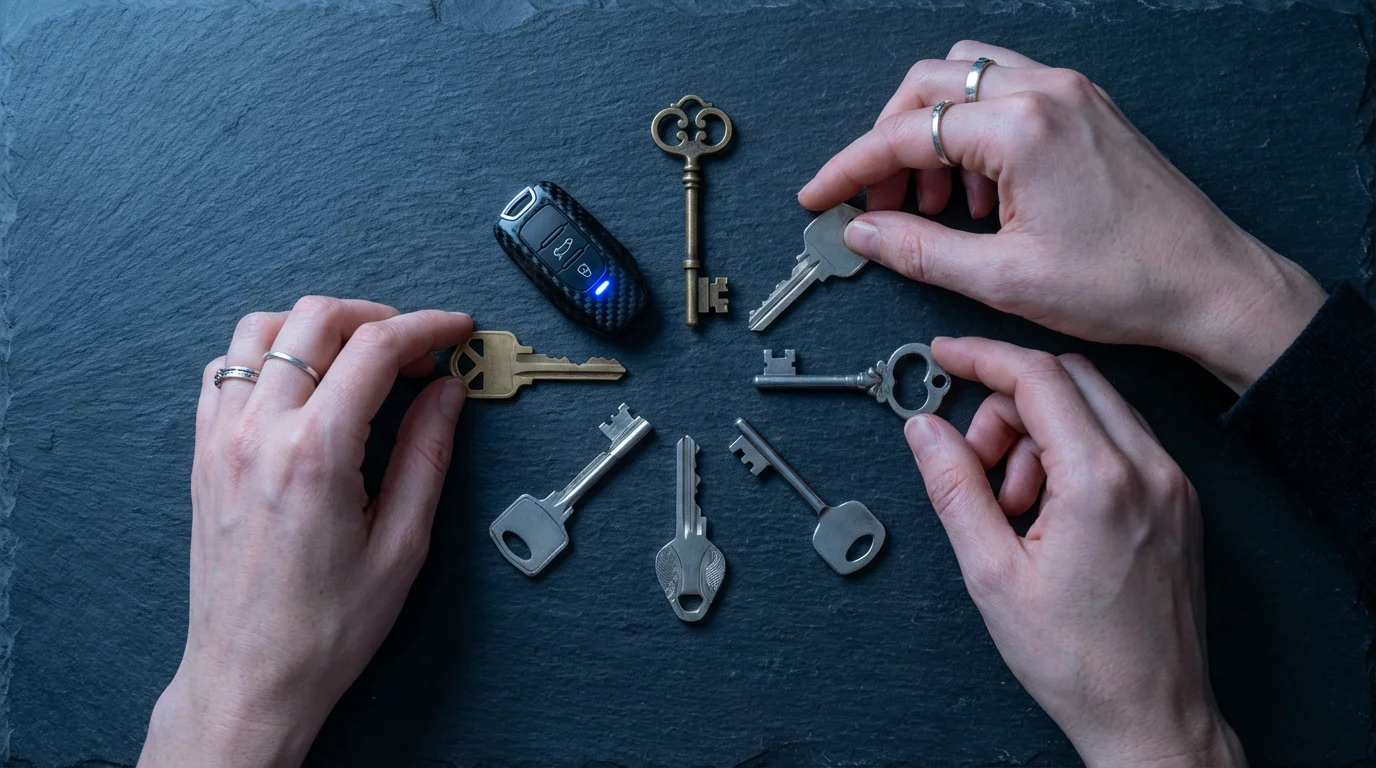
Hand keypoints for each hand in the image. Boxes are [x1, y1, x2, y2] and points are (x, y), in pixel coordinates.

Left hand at [138, 297, 472, 766]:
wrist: (249, 676)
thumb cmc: (325, 628)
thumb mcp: (402, 545)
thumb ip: (426, 455)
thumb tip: (446, 393)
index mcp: (314, 454)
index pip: (374, 349)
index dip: (426, 327)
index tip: (455, 330)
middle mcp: (258, 433)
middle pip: (314, 319)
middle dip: (377, 317)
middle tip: (416, 349)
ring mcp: (221, 439)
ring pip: (261, 330)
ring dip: (318, 327)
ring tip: (360, 357)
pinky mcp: (204, 454)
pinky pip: (226, 369)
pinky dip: (270, 355)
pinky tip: (305, 384)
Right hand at [799, 41, 1325, 392]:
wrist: (1210, 284)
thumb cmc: (1127, 283)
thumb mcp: (1003, 280)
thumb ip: (919, 250)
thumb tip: (863, 232)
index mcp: (1022, 128)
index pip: (903, 132)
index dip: (848, 168)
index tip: (820, 197)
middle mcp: (1046, 92)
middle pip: (927, 85)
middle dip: (888, 142)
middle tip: (877, 203)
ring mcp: (1072, 94)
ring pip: (966, 79)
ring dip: (932, 133)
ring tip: (933, 204)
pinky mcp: (1088, 108)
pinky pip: (1008, 94)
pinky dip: (974, 132)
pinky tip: (982, 195)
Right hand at [906, 337, 1243, 765]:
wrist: (1151, 713)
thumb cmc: (1079, 661)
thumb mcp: (991, 574)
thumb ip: (954, 488)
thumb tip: (925, 431)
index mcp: (1101, 482)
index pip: (1038, 377)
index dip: (983, 357)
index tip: (948, 356)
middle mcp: (1150, 471)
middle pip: (1069, 379)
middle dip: (1010, 403)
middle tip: (979, 462)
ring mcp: (1172, 485)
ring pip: (1096, 406)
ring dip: (1042, 431)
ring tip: (1017, 505)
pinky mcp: (1180, 503)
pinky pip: (1120, 441)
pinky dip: (1075, 452)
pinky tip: (1050, 508)